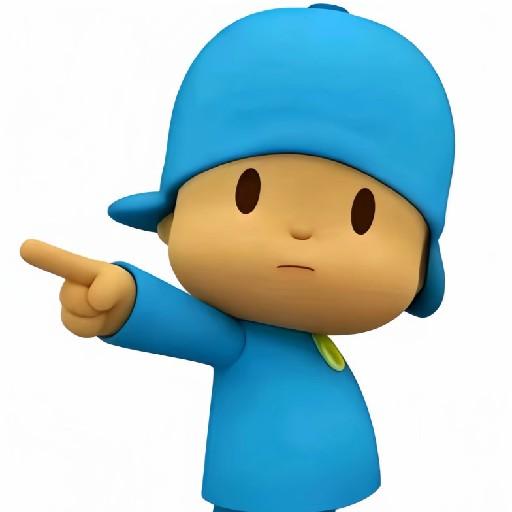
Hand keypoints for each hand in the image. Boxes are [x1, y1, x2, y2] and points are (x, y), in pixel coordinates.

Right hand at [20, 239, 135, 336]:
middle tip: (105, 298)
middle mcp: (69, 282)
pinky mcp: (70, 320)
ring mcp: (67, 302)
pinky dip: (95, 326)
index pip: (61, 262)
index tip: (26, 247)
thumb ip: (108, 289)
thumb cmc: (116, 287)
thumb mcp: (119, 283)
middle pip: (77, 300)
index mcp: (80, 267)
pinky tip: (98, 318)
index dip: (45, 256)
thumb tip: (94, 301)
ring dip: (97, 314)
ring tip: (102, 307)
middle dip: (97, 302)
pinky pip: (81, 328)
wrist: (119, 306)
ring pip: (78, 315)